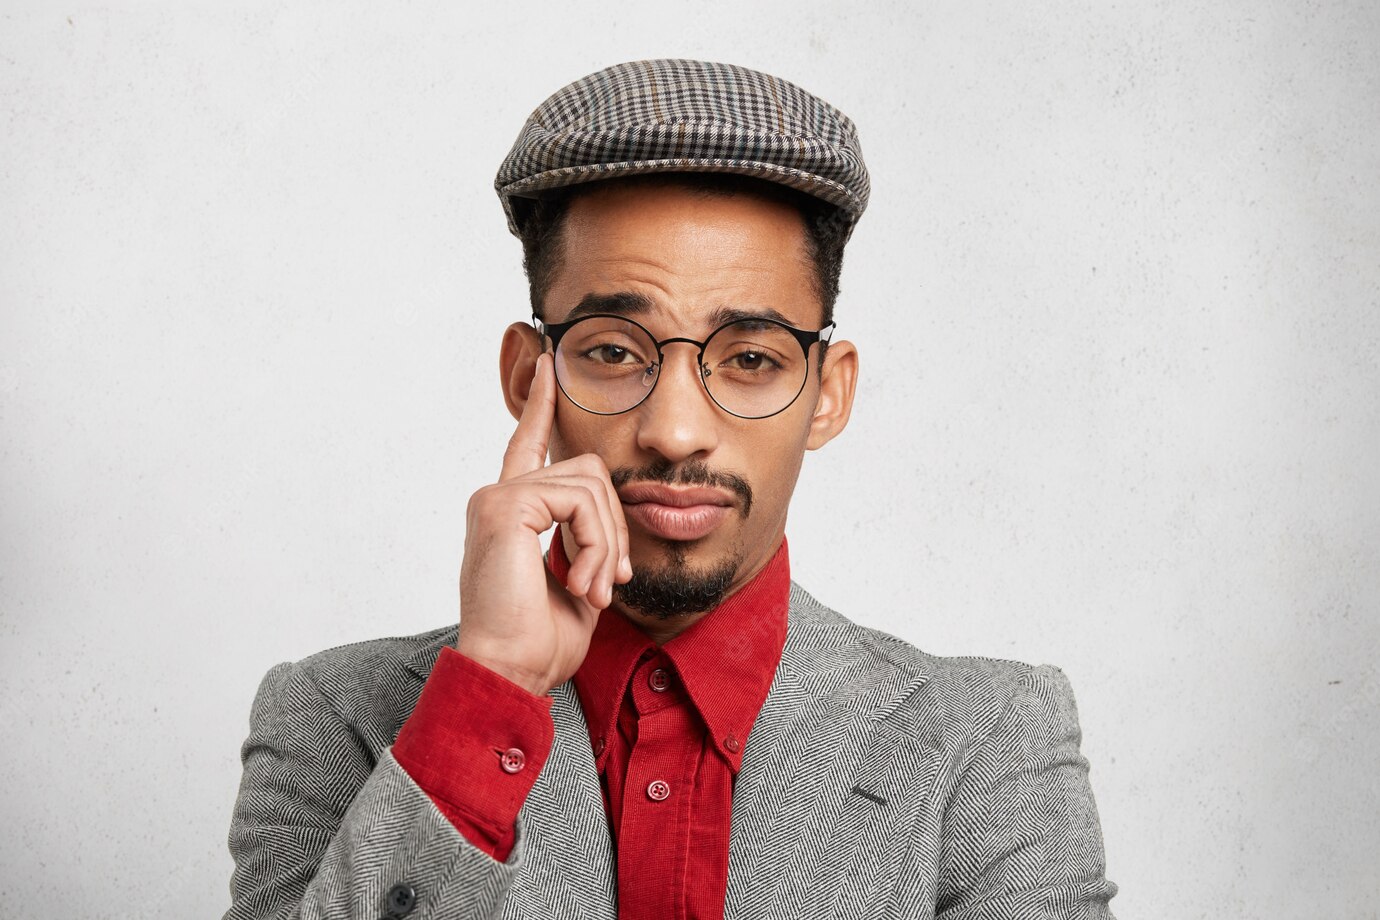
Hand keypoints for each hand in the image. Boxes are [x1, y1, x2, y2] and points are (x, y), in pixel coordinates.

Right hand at [456, 353, 631, 695]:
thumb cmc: (537, 644)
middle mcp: (497, 497)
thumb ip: (588, 548)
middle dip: (613, 526)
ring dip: (606, 544)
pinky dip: (594, 545)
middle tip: (609, 581)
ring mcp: (497, 498)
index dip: (541, 406)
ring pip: (591, 486)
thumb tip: (610, 535)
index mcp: (510, 512)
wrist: (509, 671)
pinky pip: (578, 502)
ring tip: (591, 589)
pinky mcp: (504, 506)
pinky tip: (579, 582)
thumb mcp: (576, 586)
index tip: (548, 365)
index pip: (528, 445)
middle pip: (588, 472)